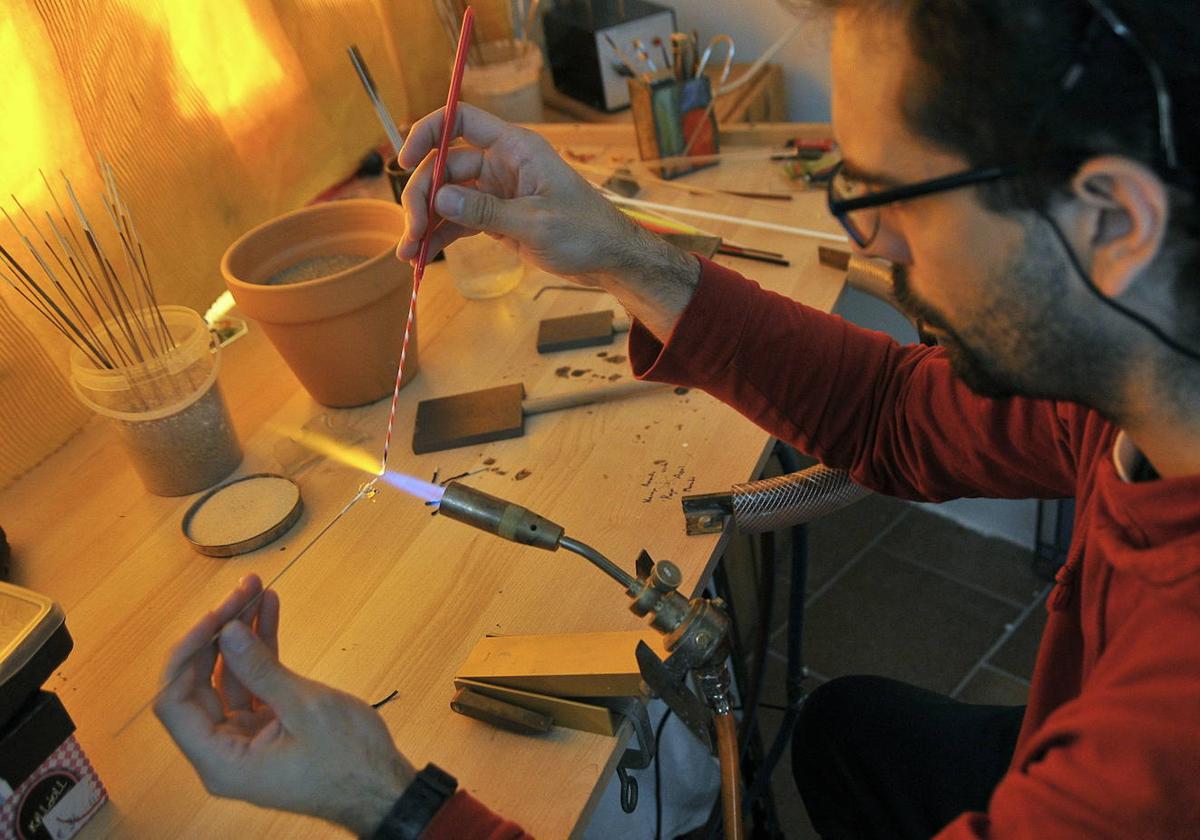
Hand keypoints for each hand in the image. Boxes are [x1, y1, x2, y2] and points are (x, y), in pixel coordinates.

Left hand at [154, 575, 414, 835]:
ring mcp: (247, 737)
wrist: (385, 788)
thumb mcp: (305, 709)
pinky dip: (264, 649)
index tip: (216, 617)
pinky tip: (270, 611)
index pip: (175, 703)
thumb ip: (261, 670)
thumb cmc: (348, 759)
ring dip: (243, 634)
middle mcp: (225, 750)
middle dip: (220, 633)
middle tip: (243, 590)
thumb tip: (225, 632)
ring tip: (258, 590)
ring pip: (230, 677)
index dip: (187, 655)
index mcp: (221, 760)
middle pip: (200, 684)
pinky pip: (255, 682)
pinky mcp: (269, 726)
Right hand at [396, 103, 652, 282]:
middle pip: (445, 167)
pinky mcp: (496, 218)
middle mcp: (501, 164)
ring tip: (408, 254)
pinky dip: (440, 236)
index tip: (404, 160)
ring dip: (425, 222)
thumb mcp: (536, 223)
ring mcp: (497, 191)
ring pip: (448, 197)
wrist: (609, 260)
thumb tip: (439, 197)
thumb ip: (486, 210)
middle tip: (411, 232)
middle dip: (423, 197)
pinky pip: (459, 221)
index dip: (428, 133)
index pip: (461, 121)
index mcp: (514, 149)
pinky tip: (421, 256)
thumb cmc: (585, 232)